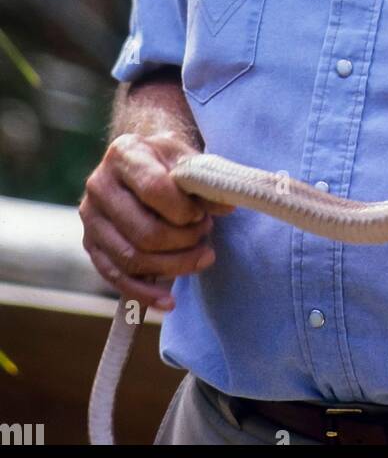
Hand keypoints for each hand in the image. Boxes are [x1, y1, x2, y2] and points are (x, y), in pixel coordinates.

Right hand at [79, 130, 234, 311]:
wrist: (142, 161)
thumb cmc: (168, 161)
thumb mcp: (188, 160)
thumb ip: (206, 182)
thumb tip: (227, 207)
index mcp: (124, 154)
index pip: (155, 189)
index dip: (185, 210)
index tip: (204, 214)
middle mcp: (99, 185)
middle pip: (144, 231)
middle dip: (183, 241)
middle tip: (206, 235)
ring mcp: (91, 217)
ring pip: (132, 258)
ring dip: (173, 266)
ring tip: (201, 256)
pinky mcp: (91, 244)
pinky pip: (116, 278)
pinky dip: (144, 294)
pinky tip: (169, 302)